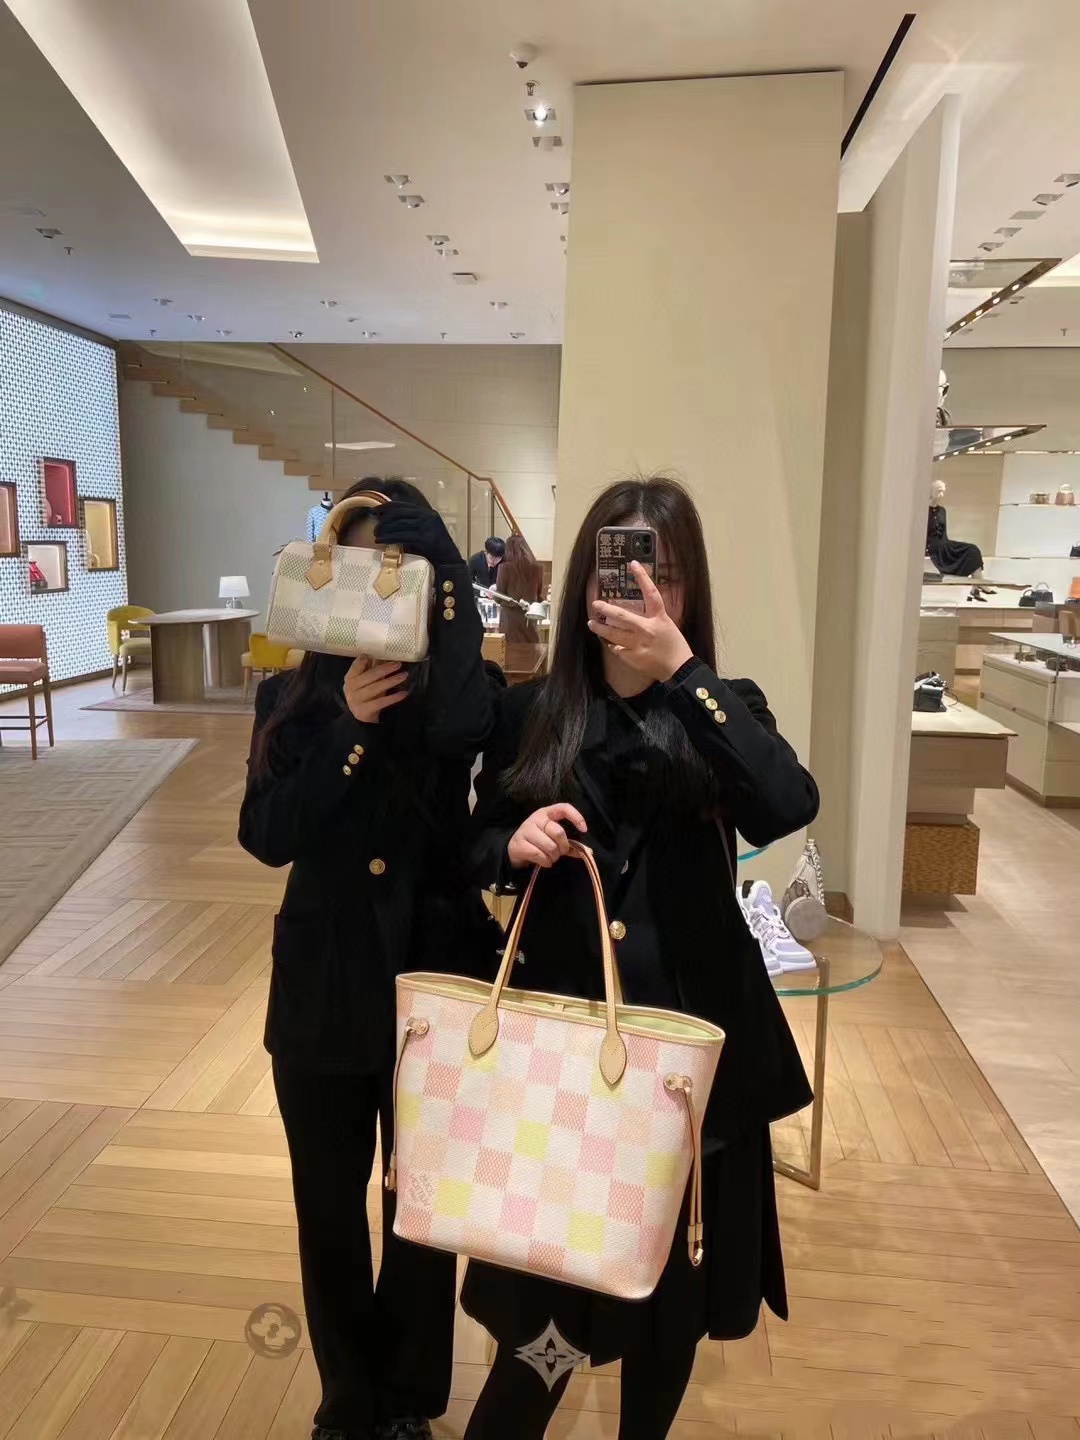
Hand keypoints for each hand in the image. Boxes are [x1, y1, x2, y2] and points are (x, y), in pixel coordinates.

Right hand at [343, 656, 408, 722]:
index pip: (356, 666)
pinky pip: (381, 702)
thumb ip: (371, 668)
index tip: (378, 653)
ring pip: (376, 688)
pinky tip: (403, 693)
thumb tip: (384, 654)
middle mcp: (351, 688)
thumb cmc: (364, 693)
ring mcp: (357, 700)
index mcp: (350, 677)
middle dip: (385, 669)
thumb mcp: (365, 680)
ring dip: (391, 681)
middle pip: (370, 676)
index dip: (365, 660)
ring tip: (403, 675)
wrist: (360, 715)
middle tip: (398, 664)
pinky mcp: (364, 710)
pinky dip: (393, 698)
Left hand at [374, 503, 460, 567]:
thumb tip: (388, 519)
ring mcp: (428, 526)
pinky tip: (381, 541)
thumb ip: (411, 524)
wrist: (450, 562)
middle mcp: (428, 516)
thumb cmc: (434, 549)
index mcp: (427, 513)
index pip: (403, 505)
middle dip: (384, 519)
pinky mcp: (426, 538)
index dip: (386, 506)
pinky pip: (403, 536)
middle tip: (375, 528)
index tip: (374, 511)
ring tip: (376, 535)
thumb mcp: (423, 532)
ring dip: (385, 529)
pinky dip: (389, 538)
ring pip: (400, 524)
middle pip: (400, 513)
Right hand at [508, 803, 587, 868]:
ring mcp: (526, 830)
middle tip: (560, 852)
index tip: (584, 829)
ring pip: (550, 847)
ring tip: (550, 857)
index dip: (576, 817)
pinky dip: (545, 862)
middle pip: (558, 832)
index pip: (563, 808)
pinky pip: (540, 856)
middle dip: (563, 847)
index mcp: (546, 813)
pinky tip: (543, 861)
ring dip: (554, 857)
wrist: (514, 848)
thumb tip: (588, 852)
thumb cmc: (538, 841)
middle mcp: (536, 819)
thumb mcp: (552, 837)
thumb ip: (568, 843)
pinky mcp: (519, 844)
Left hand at [588, 562, 693, 680]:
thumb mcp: (668, 625)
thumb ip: (653, 618)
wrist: (679, 668)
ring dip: (600, 629)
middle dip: (606, 609)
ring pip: (613, 634)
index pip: (651, 593)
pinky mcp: (633, 657)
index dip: (642, 577)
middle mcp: (646, 629)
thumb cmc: (675, 646)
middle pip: (621, 616)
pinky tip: (608, 642)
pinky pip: (617, 649)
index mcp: (659, 618)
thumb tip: (638, 612)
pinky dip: (612, 645)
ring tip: (591, 623)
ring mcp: (638, 644)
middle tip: (595, 604)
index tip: (633, 564)